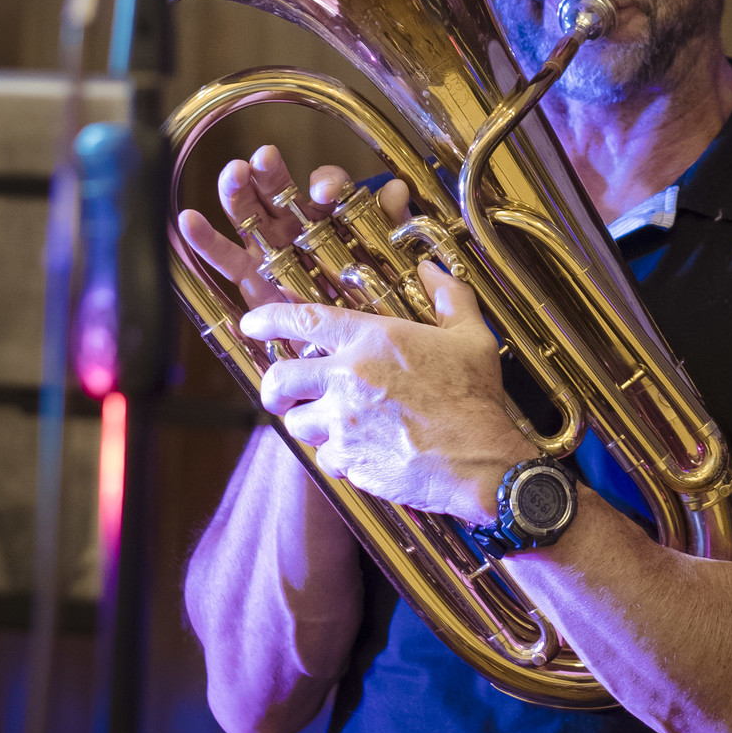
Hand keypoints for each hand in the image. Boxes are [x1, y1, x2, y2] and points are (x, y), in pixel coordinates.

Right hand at [178, 143, 409, 308]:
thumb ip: (391, 224)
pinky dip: (205, 240)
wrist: (358, 344)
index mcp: (334, 215)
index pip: (327, 187)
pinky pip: (227, 258)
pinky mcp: (253, 280)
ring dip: (238, 191)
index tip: (325, 191)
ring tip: (233, 173)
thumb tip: (396, 191)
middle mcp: (299, 226)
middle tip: (265, 159)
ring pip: (250, 214)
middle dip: (271, 173)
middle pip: (279, 190)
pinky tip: (188, 220)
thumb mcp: (393, 259)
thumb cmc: (376, 297)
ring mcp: (273, 250)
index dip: (325, 183)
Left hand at [239, 273, 523, 524]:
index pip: (303, 321)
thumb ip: (448, 296)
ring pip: (297, 424)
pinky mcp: (351, 462)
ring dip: (306, 423)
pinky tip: (357, 451)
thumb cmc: (476, 396)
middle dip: (272, 387)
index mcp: (371, 340)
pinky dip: (335, 456)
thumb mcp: (471, 336)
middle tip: (280, 393)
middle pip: (279, 379)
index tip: (250, 323)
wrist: (481, 461)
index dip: (268, 319)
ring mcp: (345, 424)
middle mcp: (348, 379)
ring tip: (326, 423)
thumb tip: (432, 270)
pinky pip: (325, 459)